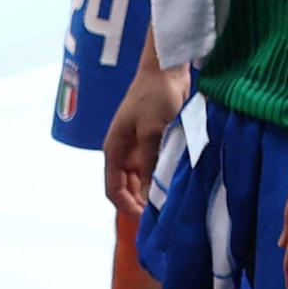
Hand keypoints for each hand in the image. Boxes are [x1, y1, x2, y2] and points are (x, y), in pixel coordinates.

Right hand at [103, 61, 189, 216]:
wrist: (167, 69)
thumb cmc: (156, 96)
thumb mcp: (153, 131)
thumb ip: (150, 161)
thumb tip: (150, 192)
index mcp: (114, 150)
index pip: (113, 189)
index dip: (126, 207)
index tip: (145, 219)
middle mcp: (123, 151)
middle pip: (126, 187)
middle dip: (139, 202)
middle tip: (160, 216)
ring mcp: (138, 145)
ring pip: (141, 178)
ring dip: (151, 190)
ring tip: (168, 203)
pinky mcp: (153, 139)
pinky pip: (153, 165)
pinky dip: (160, 176)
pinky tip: (174, 184)